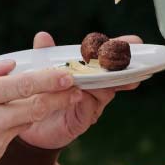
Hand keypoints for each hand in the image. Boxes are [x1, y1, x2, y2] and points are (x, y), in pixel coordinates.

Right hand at [0, 58, 80, 164]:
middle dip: (59, 98)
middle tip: (76, 89)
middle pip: (35, 107)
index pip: (22, 85)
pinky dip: (16, 123)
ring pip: (27, 121)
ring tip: (59, 99)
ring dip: (44, 110)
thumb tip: (11, 65)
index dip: (49, 80)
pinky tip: (14, 116)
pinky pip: (12, 133)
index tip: (67, 76)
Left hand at [19, 32, 139, 149]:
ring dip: (104, 82)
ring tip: (100, 75)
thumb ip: (44, 55)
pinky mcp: (82, 120)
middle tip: (129, 61)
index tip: (134, 42)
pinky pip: (89, 108)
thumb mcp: (40, 72)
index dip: (121, 48)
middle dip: (123, 67)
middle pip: (113, 75)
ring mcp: (91, 104)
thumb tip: (43, 36)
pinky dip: (87, 100)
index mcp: (87, 71)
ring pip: (105, 91)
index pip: (106, 58)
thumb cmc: (41, 96)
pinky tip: (82, 94)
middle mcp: (94, 87)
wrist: (30, 127)